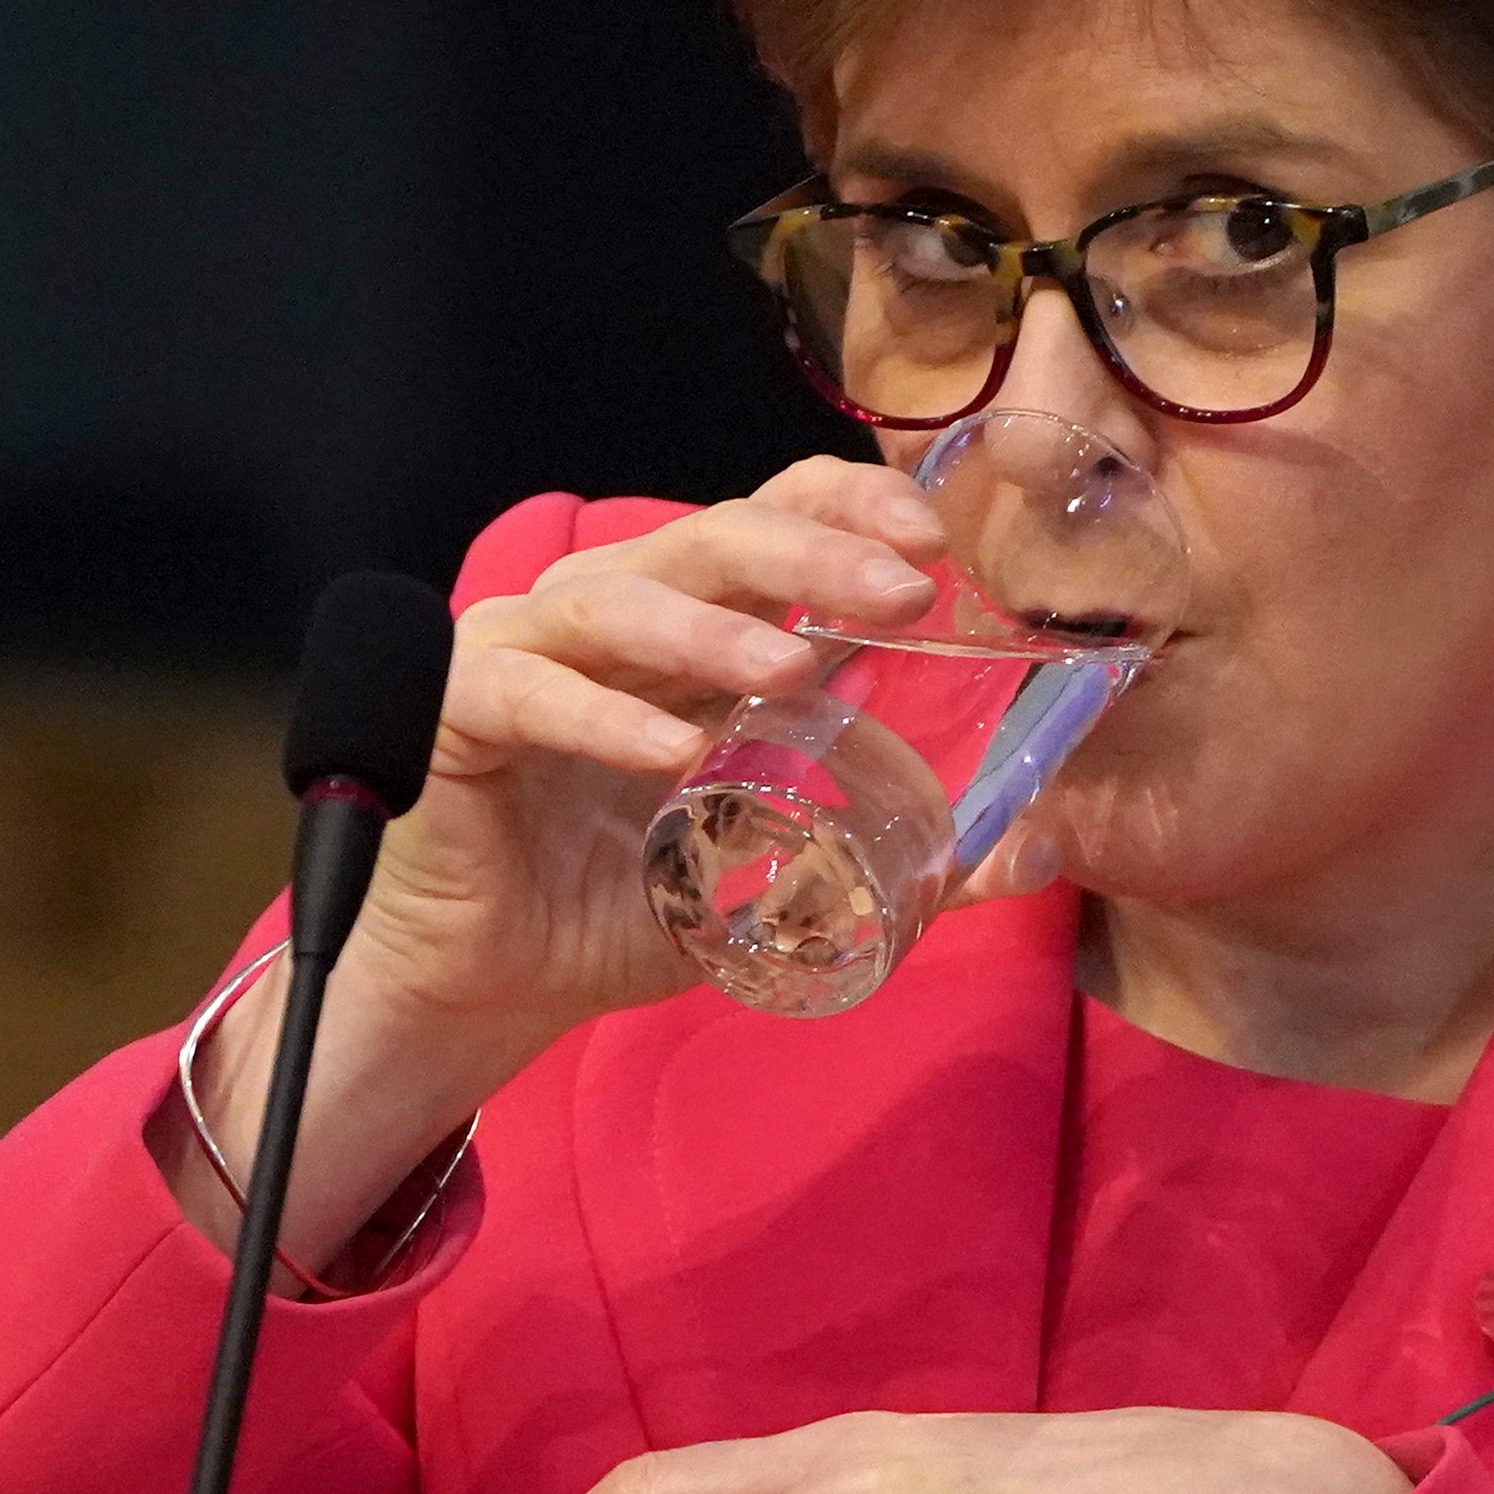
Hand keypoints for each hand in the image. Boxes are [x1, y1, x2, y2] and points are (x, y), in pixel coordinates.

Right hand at [346, 458, 954, 1046]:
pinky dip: (600, 717)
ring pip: (617, 600)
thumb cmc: (626, 904)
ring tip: (793, 670)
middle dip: (812, 557)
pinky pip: (528, 691)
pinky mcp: (457, 710)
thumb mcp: (783, 876)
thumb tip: (1035, 852)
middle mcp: (614, 613)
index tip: (931, 545)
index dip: (848, 510)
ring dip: (710, 630)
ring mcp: (528, 649)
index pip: (773, 518)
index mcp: (695, 626)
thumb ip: (902, 853)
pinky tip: (667, 755)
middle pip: (711, 538)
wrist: (492, 983)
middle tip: (900, 590)